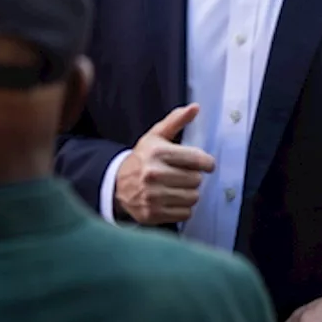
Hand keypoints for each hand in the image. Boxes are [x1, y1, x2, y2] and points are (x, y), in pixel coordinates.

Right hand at [114, 104, 213, 224]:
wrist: (116, 184)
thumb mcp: (155, 137)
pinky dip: (181, 208)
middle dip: (192, 178)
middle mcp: (153, 174)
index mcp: (157, 153)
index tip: (202, 164)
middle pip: (197, 180)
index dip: (206, 163)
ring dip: (188, 193)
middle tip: (180, 175)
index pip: (199, 160)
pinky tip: (170, 200)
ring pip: (193, 197)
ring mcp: (152, 195)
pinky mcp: (152, 213)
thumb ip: (176, 121)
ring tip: (175, 188)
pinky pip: (185, 213)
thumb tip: (195, 107)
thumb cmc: (142, 159)